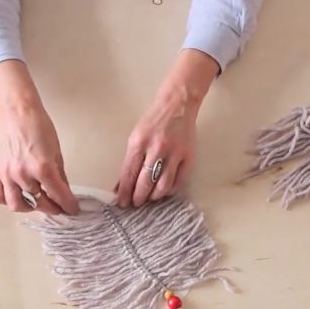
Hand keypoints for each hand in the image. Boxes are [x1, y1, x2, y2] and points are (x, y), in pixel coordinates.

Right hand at [0, 60, 79, 215]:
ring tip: (38, 203)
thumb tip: (65, 192)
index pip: (58, 195)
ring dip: (30, 208)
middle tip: (58, 206)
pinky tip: (17, 196)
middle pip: (39, 202)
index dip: (68, 205)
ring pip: (17, 204)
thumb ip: (60, 176)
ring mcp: (7, 175)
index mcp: (43, 168)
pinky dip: (7, 201)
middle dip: (52, 207)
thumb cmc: (40, 129)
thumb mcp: (57, 153)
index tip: (73, 210)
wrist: (18, 115)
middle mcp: (23, 174)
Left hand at [116, 49, 219, 207]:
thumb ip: (130, 160)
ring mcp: (174, 153)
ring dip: (154, 196)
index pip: (129, 173)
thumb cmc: (153, 121)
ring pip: (163, 184)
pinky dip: (170, 189)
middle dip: (138, 197)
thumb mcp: (136, 136)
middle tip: (135, 203)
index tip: (121, 202)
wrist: (177, 105)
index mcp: (139, 143)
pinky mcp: (188, 156)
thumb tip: (122, 183)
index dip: (125, 191)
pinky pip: (179, 180)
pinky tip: (164, 191)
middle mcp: (156, 149)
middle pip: (145, 182)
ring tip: (149, 199)